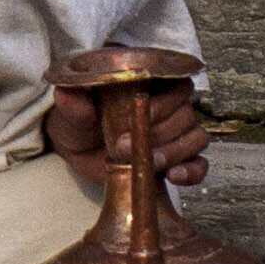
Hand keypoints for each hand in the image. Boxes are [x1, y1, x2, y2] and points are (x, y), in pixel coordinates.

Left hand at [58, 67, 211, 191]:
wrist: (77, 150)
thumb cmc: (79, 121)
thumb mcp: (72, 113)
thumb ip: (74, 104)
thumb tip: (65, 93)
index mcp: (153, 87)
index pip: (178, 87)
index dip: (165, 103)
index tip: (143, 115)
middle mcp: (171, 109)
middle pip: (186, 117)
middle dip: (160, 134)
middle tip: (125, 146)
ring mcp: (176, 135)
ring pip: (196, 139)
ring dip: (175, 153)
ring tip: (150, 163)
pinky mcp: (175, 160)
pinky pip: (199, 165)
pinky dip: (192, 171)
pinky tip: (175, 176)